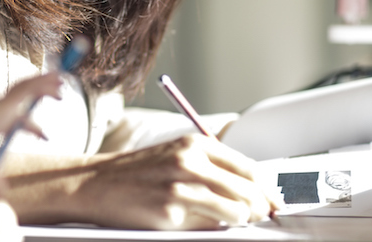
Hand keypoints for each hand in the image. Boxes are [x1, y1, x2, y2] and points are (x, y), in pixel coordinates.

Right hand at [0, 73, 63, 196]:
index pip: (18, 122)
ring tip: (61, 80)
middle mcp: (2, 111)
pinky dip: (43, 84)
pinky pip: (30, 89)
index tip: (45, 137)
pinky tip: (56, 82)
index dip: (33, 128)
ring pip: (28, 88)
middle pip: (25, 100)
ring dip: (45, 83)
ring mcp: (5, 104)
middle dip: (40, 96)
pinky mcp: (8, 102)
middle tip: (59, 96)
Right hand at [8, 134, 273, 229]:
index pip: (248, 167)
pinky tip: (220, 225)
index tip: (275, 202)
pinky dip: (223, 226)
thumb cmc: (139, 174)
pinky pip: (212, 223)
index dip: (267, 188)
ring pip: (237, 207)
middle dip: (263, 206)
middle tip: (266, 216)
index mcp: (196, 145)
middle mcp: (191, 160)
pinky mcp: (171, 209)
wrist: (97, 184)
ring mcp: (181, 184)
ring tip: (243, 221)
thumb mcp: (175, 158)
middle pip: (248, 187)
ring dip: (246, 218)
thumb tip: (249, 193)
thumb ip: (210, 169)